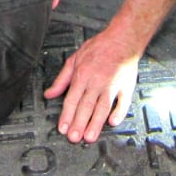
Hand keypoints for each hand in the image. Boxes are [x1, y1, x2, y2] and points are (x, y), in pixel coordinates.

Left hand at [44, 29, 139, 143]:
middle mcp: (96, 81)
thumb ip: (61, 80)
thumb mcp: (74, 59)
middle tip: (74, 138)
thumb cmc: (99, 48)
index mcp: (82, 75)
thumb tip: (49, 94)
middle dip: (79, 123)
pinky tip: (113, 122)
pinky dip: (119, 112)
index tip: (63, 128)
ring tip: (90, 136)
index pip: (72, 99)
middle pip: (86, 106)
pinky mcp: (126, 86)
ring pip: (102, 107)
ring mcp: (112, 84)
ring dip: (96, 123)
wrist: (123, 38)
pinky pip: (123, 102)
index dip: (67, 115)